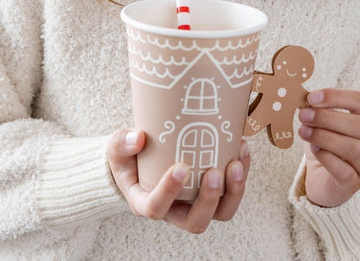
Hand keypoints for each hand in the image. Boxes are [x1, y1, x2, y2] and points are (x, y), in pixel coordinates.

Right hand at [107, 128, 249, 232]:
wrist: (141, 158)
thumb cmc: (128, 157)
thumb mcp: (116, 149)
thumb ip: (121, 143)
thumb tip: (138, 137)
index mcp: (145, 203)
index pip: (156, 208)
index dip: (169, 192)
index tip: (180, 167)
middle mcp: (174, 211)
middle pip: (195, 221)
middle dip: (208, 200)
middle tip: (214, 172)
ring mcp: (195, 203)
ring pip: (220, 213)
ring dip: (233, 192)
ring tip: (236, 164)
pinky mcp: (212, 192)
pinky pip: (231, 192)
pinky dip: (241, 173)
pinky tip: (242, 148)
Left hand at [297, 89, 359, 207]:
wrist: (322, 178)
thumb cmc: (326, 144)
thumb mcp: (324, 122)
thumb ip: (319, 108)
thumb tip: (306, 98)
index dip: (335, 96)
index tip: (311, 97)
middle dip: (328, 117)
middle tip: (304, 115)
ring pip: (354, 148)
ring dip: (325, 136)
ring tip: (303, 131)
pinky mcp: (356, 184)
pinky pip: (344, 170)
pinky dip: (326, 157)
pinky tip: (314, 149)